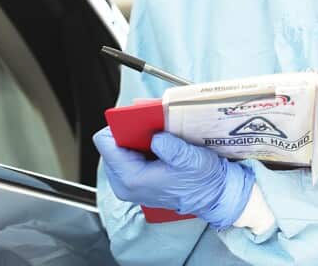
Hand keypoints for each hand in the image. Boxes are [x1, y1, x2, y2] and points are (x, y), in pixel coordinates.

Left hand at [93, 127, 253, 229]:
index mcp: (132, 178)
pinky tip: (155, 143)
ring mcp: (128, 184)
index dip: (118, 127)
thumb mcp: (190, 160)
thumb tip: (154, 136)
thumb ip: (170, 147)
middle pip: (110, 145)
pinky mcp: (135, 182)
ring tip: (153, 134)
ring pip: (118, 150)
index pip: (105, 143)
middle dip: (127, 133)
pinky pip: (128, 157)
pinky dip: (139, 147)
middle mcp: (124, 184)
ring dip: (134, 139)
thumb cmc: (202, 181)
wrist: (212, 196)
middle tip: (147, 126)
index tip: (134, 120)